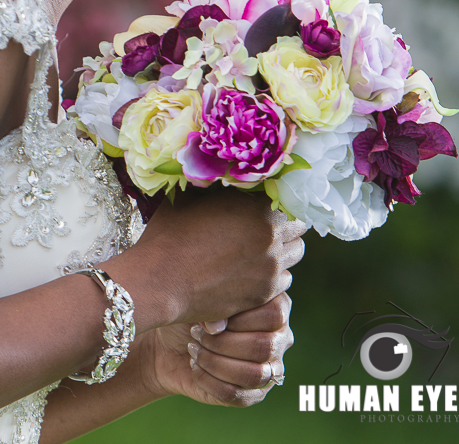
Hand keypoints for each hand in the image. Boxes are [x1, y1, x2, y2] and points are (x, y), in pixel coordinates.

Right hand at [105, 187, 305, 328]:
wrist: (160, 280)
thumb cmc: (171, 232)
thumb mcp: (193, 195)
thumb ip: (218, 181)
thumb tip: (226, 165)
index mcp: (258, 206)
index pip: (288, 196)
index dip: (276, 196)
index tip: (264, 199)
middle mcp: (271, 235)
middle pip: (298, 225)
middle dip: (285, 222)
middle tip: (264, 222)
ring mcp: (270, 267)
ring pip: (295, 253)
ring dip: (283, 247)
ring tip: (261, 245)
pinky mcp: (264, 293)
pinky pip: (284, 279)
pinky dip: (274, 272)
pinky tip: (254, 268)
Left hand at [146, 293, 292, 406]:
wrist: (172, 341)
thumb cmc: (193, 310)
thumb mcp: (202, 298)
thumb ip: (214, 306)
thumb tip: (217, 327)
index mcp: (276, 306)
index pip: (275, 315)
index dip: (242, 318)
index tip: (212, 316)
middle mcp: (279, 338)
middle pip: (264, 347)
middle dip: (223, 342)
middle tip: (196, 333)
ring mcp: (269, 369)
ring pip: (252, 374)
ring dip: (215, 362)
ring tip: (194, 349)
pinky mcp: (252, 393)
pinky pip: (236, 394)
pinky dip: (209, 380)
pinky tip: (194, 366)